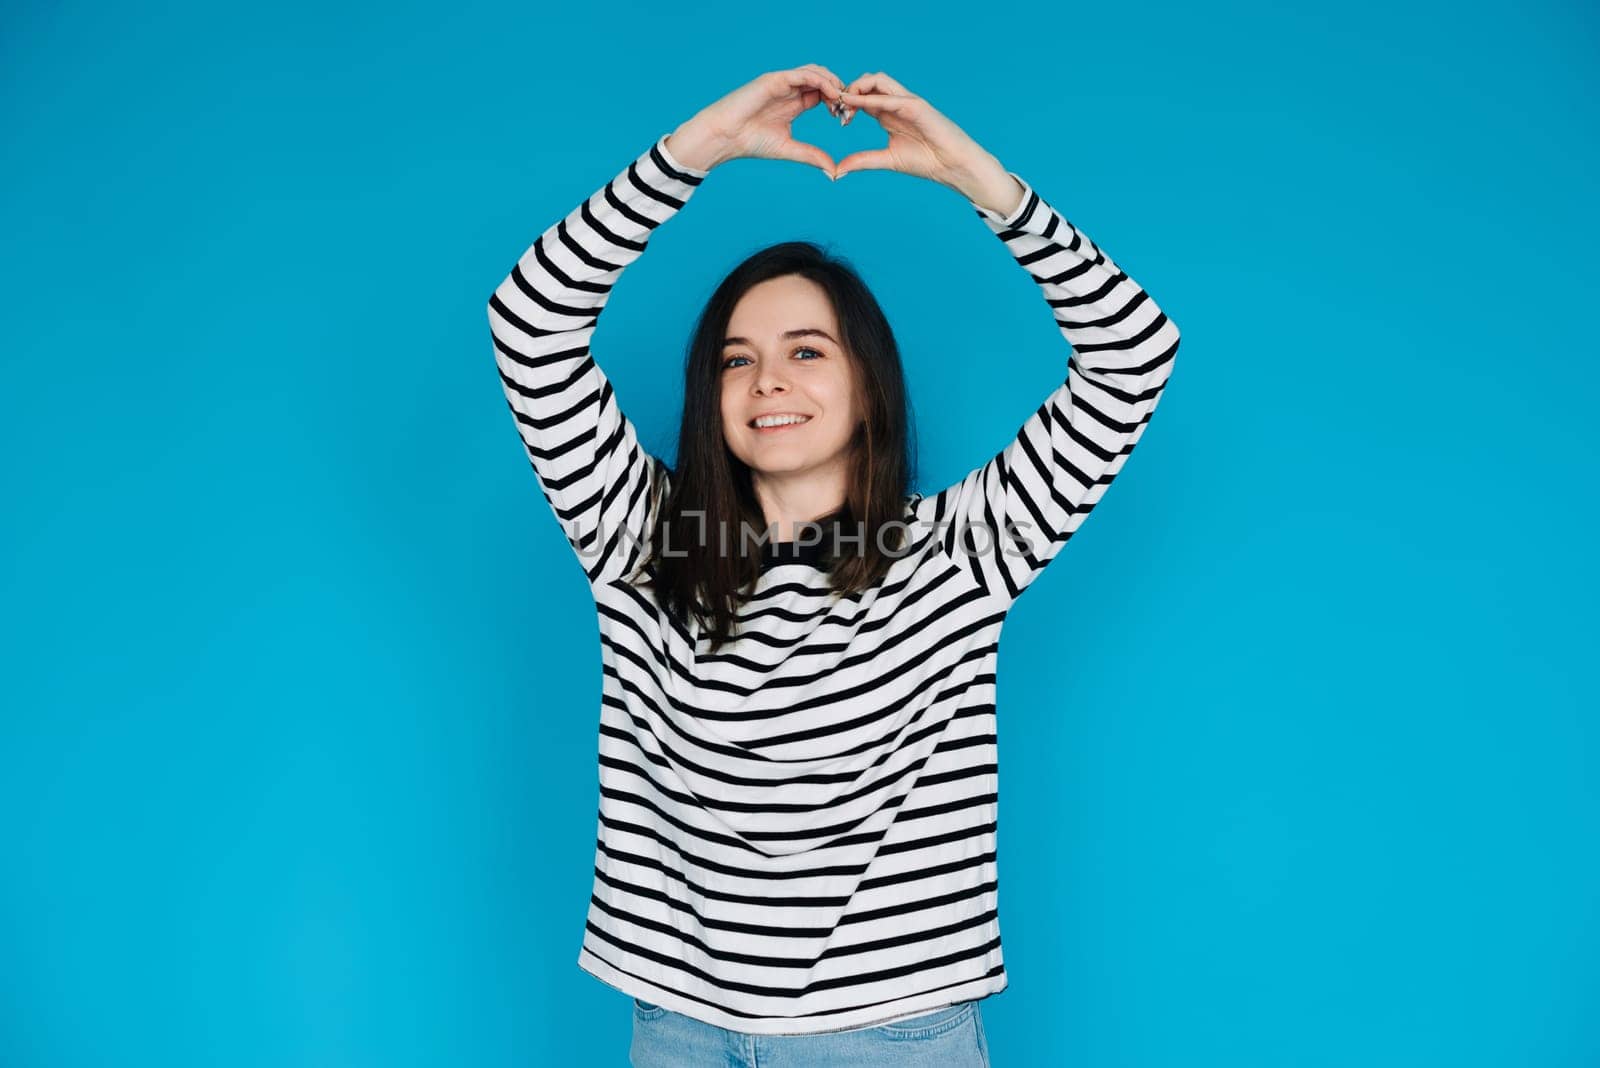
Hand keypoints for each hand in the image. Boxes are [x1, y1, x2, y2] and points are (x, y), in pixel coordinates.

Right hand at [666, 64, 850, 175]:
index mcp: (794, 104)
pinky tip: (830, 94)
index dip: (837, 103)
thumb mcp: (788, 149)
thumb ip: (811, 156)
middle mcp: (790, 90)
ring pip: (816, 72)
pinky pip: (804, 73)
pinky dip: (820, 80)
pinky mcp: (775, 79)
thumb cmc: (749, 142)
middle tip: (847, 110)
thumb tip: (833, 171)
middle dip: (839, 92)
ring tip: (841, 101)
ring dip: (833, 83)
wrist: (725, 137)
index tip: (844, 120)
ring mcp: (783, 82)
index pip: (823, 95)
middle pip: (823, 80)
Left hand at [834, 72, 1023, 214]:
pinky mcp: (916, 105)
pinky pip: (890, 97)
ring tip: (844, 105)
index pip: (862, 97)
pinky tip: (856, 106)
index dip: (846, 103)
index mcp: (888, 114)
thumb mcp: (887, 160)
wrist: (953, 165)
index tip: (838, 119)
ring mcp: (907, 101)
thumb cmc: (927, 161)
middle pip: (867, 82)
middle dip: (848, 91)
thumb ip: (863, 160)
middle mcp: (896, 103)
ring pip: (878, 79)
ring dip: (857, 88)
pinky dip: (870, 99)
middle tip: (837, 110)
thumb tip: (838, 169)